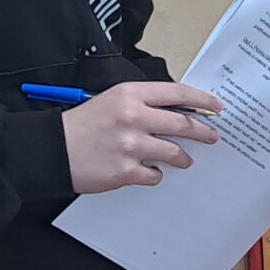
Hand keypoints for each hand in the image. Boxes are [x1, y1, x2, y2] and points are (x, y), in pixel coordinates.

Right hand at [62, 81, 220, 191]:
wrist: (53, 149)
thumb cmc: (83, 124)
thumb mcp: (112, 100)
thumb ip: (143, 103)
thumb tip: (177, 113)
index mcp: (130, 95)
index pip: (177, 94)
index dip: (202, 100)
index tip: (217, 107)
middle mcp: (133, 117)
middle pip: (183, 125)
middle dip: (203, 132)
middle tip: (212, 136)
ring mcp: (131, 146)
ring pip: (175, 153)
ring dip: (182, 158)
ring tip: (182, 159)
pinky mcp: (126, 171)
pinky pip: (155, 175)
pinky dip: (155, 174)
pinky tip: (147, 171)